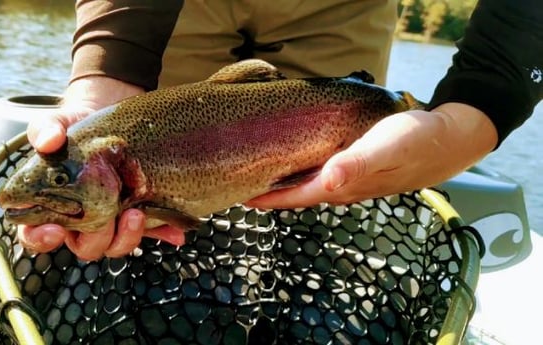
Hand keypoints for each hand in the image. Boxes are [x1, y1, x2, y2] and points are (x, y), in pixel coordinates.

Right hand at [17, 76, 185, 260]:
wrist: (105, 115)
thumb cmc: (73, 127)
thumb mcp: (57, 123)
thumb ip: (46, 130)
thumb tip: (48, 140)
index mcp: (49, 207)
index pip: (35, 235)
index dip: (41, 239)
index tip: (54, 229)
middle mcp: (78, 221)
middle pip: (83, 246)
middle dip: (96, 237)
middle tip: (106, 216)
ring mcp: (110, 220)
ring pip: (115, 245)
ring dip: (127, 237)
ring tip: (137, 214)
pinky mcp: (136, 213)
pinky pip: (151, 232)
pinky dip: (164, 232)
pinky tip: (175, 231)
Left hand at [248, 102, 497, 208]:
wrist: (451, 140)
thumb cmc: (416, 140)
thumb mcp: (384, 146)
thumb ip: (355, 164)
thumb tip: (327, 181)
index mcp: (344, 186)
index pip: (297, 197)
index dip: (268, 200)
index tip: (241, 199)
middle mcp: (345, 189)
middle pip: (299, 197)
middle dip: (271, 197)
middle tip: (242, 189)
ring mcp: (354, 183)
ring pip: (311, 189)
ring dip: (287, 189)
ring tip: (263, 181)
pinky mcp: (361, 172)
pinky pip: (325, 178)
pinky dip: (306, 176)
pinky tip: (299, 166)